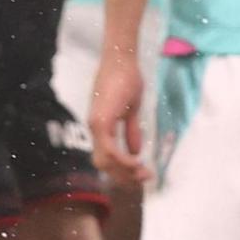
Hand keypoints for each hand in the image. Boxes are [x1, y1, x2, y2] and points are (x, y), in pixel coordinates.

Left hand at [89, 43, 149, 186]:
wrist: (122, 59)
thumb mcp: (132, 109)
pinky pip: (109, 149)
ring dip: (125, 171)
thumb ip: (131, 130)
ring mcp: (96, 125)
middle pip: (104, 164)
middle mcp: (95, 129)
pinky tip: (137, 162)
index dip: (122, 169)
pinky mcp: (101, 121)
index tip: (141, 173)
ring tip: (144, 173)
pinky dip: (123, 160)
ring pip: (105, 161)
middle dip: (124, 176)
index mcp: (101, 127)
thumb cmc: (127, 78)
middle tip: (144, 179)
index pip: (106, 157)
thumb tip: (137, 151)